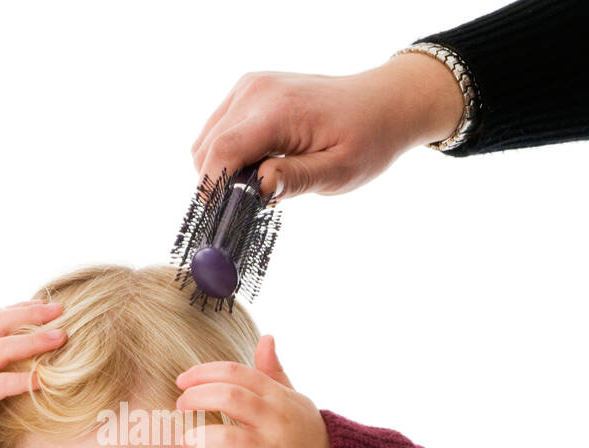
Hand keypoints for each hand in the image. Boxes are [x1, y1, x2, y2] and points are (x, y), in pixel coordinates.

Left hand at [175, 335, 329, 447]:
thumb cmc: (305, 434)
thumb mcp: (294, 399)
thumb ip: (274, 372)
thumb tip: (266, 338)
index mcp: (278, 397)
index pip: (237, 373)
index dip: (204, 372)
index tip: (182, 380)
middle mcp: (275, 421)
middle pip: (231, 397)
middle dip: (198, 397)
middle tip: (180, 405)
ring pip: (231, 438)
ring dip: (201, 437)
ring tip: (186, 440)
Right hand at [190, 54, 465, 201]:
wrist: (383, 102)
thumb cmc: (367, 140)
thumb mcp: (340, 171)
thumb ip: (297, 179)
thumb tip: (259, 187)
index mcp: (278, 110)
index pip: (222, 152)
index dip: (211, 190)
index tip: (220, 220)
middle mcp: (256, 91)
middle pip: (207, 149)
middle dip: (219, 184)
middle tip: (251, 205)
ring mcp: (249, 86)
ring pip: (205, 142)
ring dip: (221, 169)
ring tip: (259, 183)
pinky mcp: (248, 89)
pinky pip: (217, 130)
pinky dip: (226, 153)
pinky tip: (257, 164)